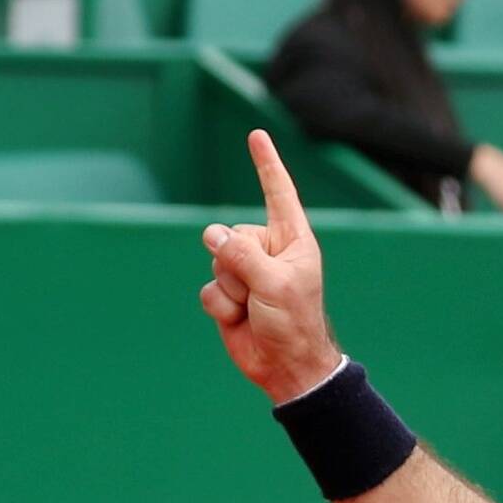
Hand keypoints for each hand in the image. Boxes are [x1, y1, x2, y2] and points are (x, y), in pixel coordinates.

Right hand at [201, 129, 348, 401]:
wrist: (285, 367)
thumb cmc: (294, 323)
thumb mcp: (274, 283)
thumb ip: (241, 254)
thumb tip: (210, 233)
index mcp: (292, 240)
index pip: (277, 193)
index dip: (266, 164)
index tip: (257, 134)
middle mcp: (269, 250)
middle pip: (233, 234)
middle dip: (238, 264)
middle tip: (261, 293)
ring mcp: (246, 272)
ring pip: (216, 261)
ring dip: (230, 288)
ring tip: (253, 308)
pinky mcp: (228, 295)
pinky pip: (208, 288)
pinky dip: (220, 305)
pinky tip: (238, 319)